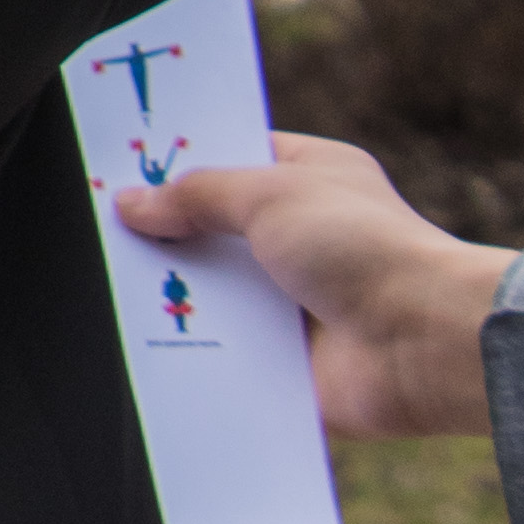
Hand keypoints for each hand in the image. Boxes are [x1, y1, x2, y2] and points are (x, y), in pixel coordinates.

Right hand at [115, 130, 516, 438]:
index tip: (120, 166)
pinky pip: (228, 358)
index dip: (181, 162)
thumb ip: (196, 195)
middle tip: (97, 234)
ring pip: (216, 297)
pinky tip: (143, 350)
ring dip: (177, 298)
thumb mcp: (269, 194)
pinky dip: (195, 356)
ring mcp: (298, 304)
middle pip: (216, 232)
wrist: (427, 344)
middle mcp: (304, 240)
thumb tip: (130, 202)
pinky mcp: (290, 365)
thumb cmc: (366, 249)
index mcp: (312, 180)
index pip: (235, 158)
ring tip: (105, 294)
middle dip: (166, 236)